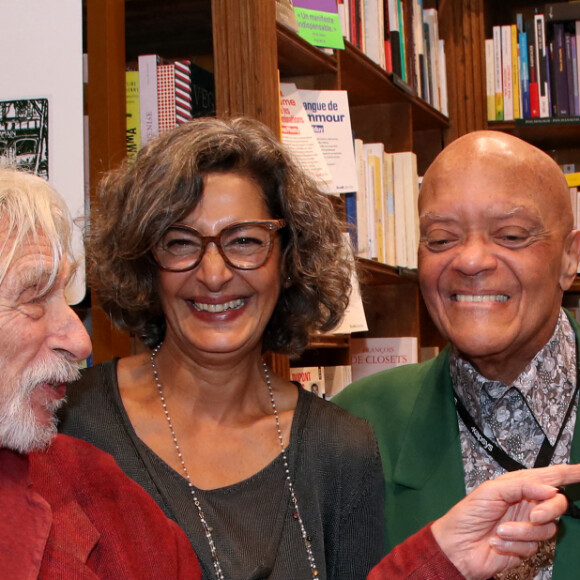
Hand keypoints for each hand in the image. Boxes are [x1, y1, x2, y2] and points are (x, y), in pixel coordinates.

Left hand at [431, 464, 579, 579]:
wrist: (457, 546)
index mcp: (517, 486)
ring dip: (522, 531)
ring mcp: (527, 527)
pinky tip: (497, 542)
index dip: (568, 473)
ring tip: (500, 531)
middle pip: (556, 504)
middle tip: (532, 515)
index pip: (548, 477)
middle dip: (548, 510)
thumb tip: (550, 489)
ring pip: (547, 529)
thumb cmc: (468, 514)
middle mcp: (526, 505)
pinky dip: (514, 545)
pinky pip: (533, 547)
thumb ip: (521, 486)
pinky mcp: (525, 547)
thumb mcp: (490, 491)